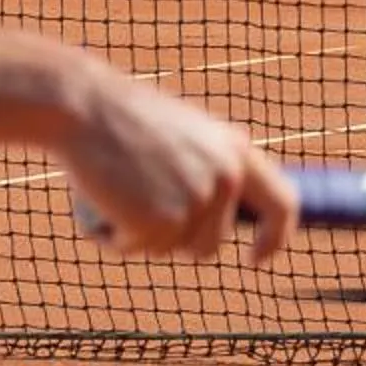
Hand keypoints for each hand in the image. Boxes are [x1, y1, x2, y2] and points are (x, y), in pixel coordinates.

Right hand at [58, 67, 294, 262]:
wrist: (83, 107)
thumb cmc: (124, 117)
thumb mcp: (185, 131)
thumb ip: (213, 162)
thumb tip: (233, 199)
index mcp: (237, 150)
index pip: (283, 205)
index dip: (274, 238)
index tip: (256, 257)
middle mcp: (226, 177)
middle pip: (211, 243)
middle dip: (174, 238)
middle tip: (137, 204)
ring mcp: (197, 201)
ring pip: (170, 249)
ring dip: (140, 234)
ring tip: (117, 190)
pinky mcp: (163, 221)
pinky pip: (137, 249)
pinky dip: (114, 236)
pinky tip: (101, 199)